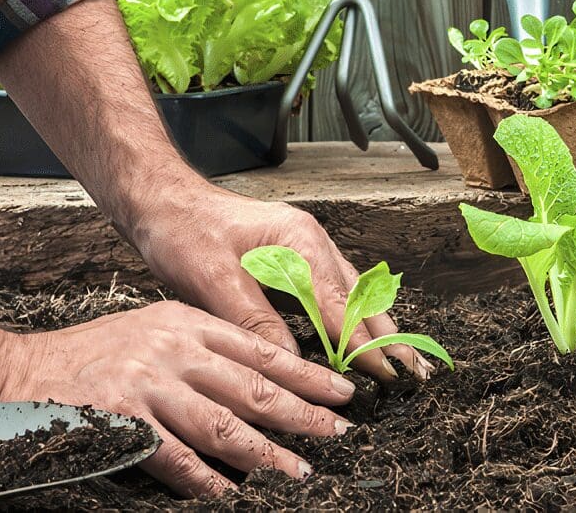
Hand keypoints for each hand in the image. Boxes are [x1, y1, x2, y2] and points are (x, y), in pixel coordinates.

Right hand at [0, 300, 355, 497]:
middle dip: (302, 413)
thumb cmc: (90, 357)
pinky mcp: (122, 421)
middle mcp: (172, 348)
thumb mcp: (152, 330)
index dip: (306, 373)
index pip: (260, 349)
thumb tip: (259, 382)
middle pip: (253, 386)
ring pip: (224, 424)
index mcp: (185, 322)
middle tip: (338, 433)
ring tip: (299, 472)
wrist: (18, 372)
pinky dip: (207, 480)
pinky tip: (231, 494)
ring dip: (266, 453)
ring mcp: (147, 384)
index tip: (341, 392)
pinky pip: (176, 458)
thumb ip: (201, 349)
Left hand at [133, 191, 431, 379]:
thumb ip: (254, 319)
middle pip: (359, 296)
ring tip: (400, 361)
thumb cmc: (182, 230)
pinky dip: (351, 316)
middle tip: (414, 374)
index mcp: (298, 240)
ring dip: (375, 328)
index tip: (387, 375)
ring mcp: (304, 247)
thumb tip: (290, 362)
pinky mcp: (292, 257)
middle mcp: (310, 241)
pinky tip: (360, 336)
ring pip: (352, 293)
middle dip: (387, 336)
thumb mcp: (212, 277)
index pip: (340, 304)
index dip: (363, 344)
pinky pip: (333, 290)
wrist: (161, 199)